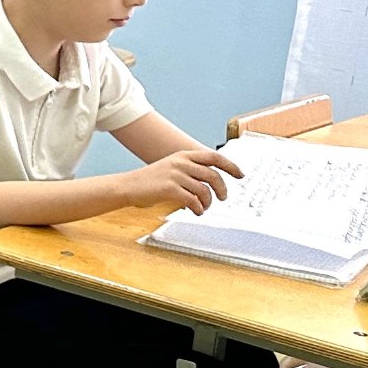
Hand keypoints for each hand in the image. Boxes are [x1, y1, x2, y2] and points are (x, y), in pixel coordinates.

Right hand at [122, 148, 239, 214]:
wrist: (127, 187)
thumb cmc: (149, 181)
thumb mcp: (171, 168)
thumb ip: (190, 170)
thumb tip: (213, 181)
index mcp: (183, 155)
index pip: (214, 157)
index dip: (230, 166)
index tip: (240, 175)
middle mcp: (180, 163)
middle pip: (213, 175)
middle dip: (222, 189)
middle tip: (223, 198)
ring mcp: (175, 175)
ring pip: (204, 190)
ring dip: (208, 202)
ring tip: (204, 208)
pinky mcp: (169, 189)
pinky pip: (193, 200)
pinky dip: (198, 208)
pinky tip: (196, 212)